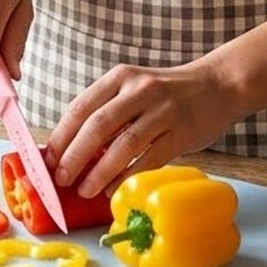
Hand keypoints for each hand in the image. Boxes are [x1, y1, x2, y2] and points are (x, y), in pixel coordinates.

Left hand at [46, 60, 236, 198]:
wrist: (218, 85)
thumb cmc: (167, 93)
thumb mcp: (134, 89)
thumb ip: (108, 111)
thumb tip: (71, 148)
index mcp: (120, 77)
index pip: (81, 106)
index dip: (62, 135)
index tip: (48, 159)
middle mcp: (139, 89)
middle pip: (98, 125)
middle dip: (75, 155)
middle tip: (62, 179)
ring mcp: (162, 111)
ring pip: (123, 144)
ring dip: (100, 171)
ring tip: (85, 189)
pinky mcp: (181, 132)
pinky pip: (149, 158)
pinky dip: (128, 176)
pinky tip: (113, 189)